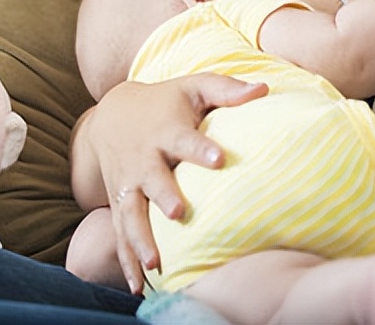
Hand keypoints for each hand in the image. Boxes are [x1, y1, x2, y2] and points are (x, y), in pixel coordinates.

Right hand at [81, 74, 267, 292]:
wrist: (110, 117)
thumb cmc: (165, 102)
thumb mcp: (193, 86)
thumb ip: (226, 89)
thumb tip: (265, 88)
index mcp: (166, 130)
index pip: (184, 139)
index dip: (200, 149)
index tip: (219, 158)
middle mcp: (144, 159)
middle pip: (153, 179)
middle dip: (163, 195)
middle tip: (178, 212)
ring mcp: (128, 184)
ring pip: (131, 213)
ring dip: (140, 238)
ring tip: (155, 263)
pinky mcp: (118, 203)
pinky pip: (120, 234)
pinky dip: (126, 260)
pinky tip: (138, 287)